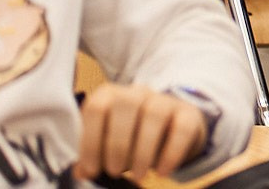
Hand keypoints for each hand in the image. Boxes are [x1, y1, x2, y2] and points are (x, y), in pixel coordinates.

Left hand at [74, 83, 210, 180]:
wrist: (169, 131)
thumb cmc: (131, 139)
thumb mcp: (108, 146)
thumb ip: (93, 156)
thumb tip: (80, 171)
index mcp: (110, 96)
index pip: (96, 108)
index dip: (90, 140)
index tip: (92, 169)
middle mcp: (137, 92)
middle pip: (126, 104)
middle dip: (117, 144)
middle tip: (115, 171)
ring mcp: (165, 100)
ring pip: (154, 114)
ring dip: (143, 150)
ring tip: (138, 175)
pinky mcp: (188, 113)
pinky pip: (182, 128)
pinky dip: (171, 153)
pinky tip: (161, 171)